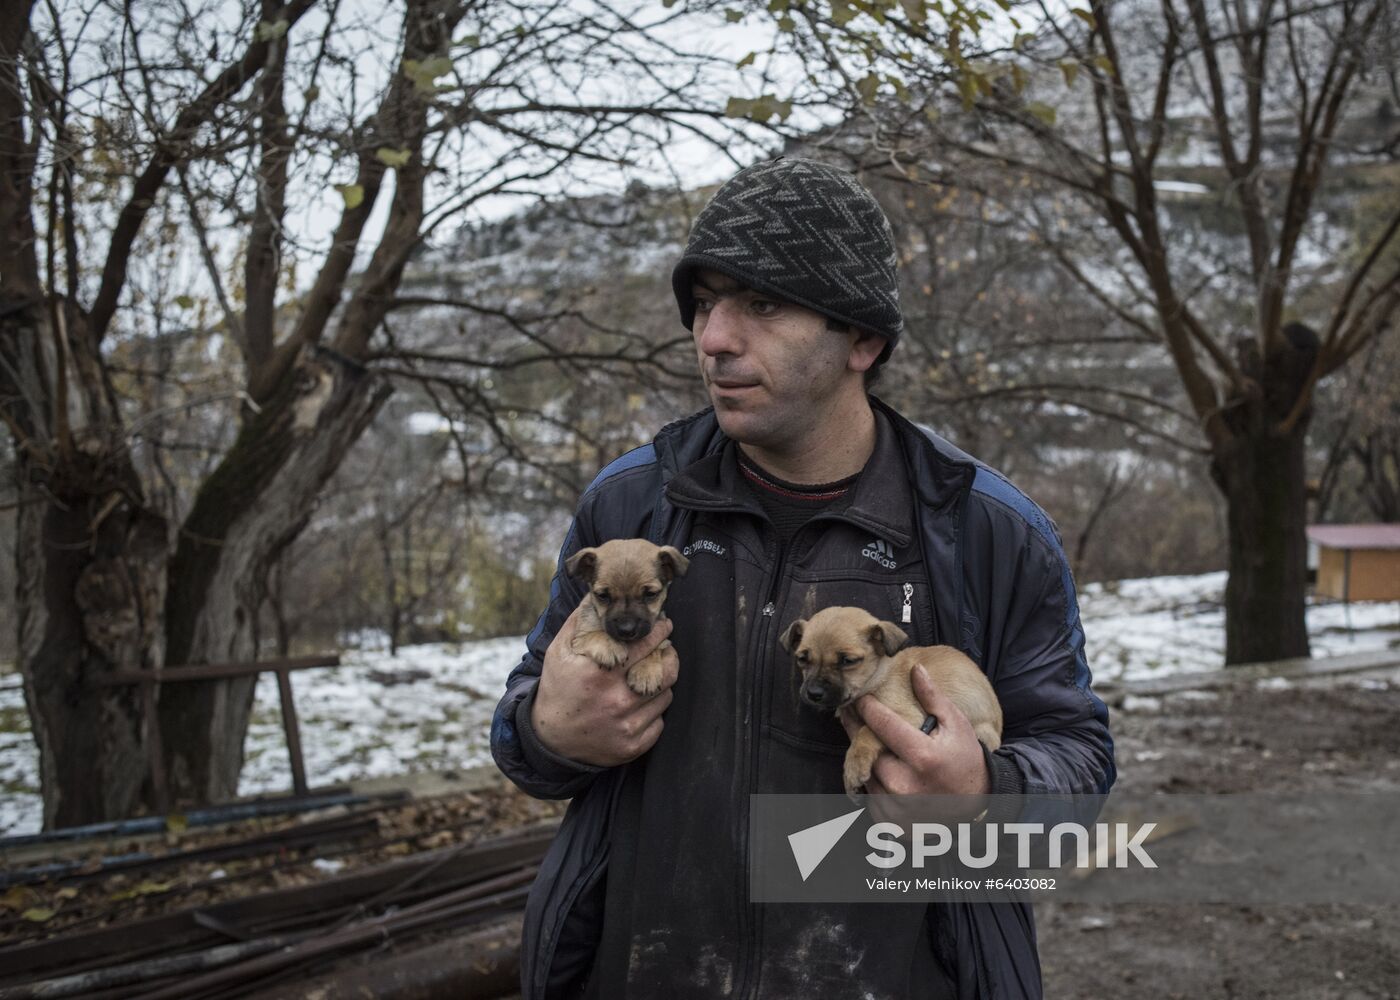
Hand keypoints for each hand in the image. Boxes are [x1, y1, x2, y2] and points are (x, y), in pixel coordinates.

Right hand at [531, 607, 678, 766]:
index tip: (664, 625)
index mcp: (600, 674)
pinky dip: (655, 711)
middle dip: (669, 655)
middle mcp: (617, 700)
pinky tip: (642, 703)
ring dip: (661, 683)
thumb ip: (578, 623)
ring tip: (651, 676)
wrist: (549, 740)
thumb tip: (594, 597)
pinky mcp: (633, 746)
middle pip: (664, 672)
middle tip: (666, 649)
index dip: (659, 632)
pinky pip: (659, 722)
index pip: (645, 646)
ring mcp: (627, 726)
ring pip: (665, 696)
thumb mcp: (559, 653)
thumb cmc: (557, 690)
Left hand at [842, 664, 990, 799]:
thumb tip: (916, 669)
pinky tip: (883, 773)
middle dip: (860, 732)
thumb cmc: (965, 758)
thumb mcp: (957, 724)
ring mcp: (898, 808)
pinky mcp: (892, 825)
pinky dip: (873, 784)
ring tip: (873, 746)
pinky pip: (870, 798)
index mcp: (922, 756)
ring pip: (865, 774)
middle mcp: (906, 785)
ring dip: (866, 759)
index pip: (881, 725)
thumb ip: (933, 698)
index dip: (867, 707)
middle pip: (867, 751)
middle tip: (853, 716)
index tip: (861, 698)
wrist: (976, 803)